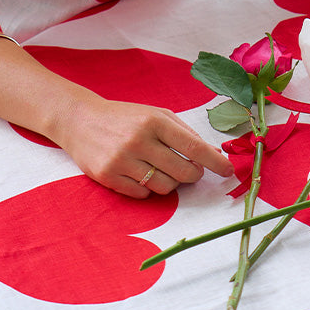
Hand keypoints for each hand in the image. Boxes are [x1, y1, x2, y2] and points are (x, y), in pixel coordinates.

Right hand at [54, 97, 233, 197]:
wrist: (81, 120)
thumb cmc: (127, 117)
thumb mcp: (157, 114)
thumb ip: (184, 132)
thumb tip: (212, 153)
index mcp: (155, 121)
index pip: (193, 146)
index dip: (214, 161)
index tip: (228, 170)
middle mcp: (139, 140)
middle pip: (182, 172)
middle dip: (194, 175)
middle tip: (192, 171)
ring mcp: (122, 161)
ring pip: (164, 187)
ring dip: (171, 183)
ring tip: (163, 169)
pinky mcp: (108, 178)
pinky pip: (142, 195)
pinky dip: (148, 189)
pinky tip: (142, 174)